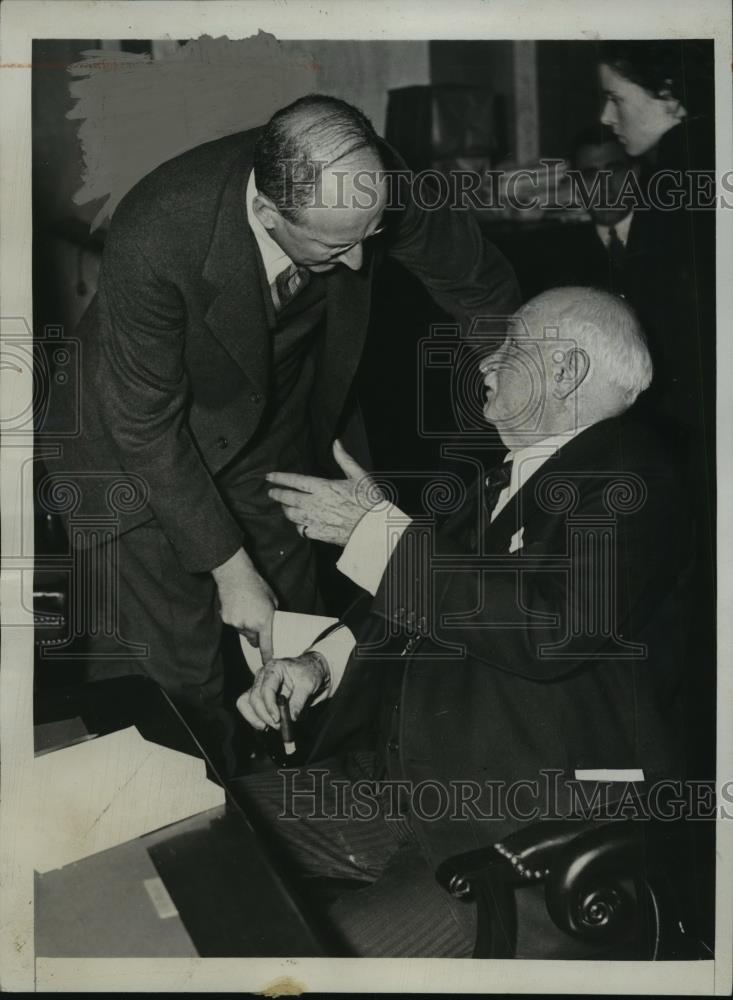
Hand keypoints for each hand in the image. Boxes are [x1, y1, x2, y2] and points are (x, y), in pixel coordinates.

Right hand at [211, 547, 277, 663]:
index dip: (267, 655)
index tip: (267, 662)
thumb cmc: (256, 584)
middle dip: (257, 636)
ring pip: (243, 632)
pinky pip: (234, 625)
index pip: (266, 645)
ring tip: (247, 609)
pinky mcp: (226, 619)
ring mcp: (236, 623)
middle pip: (254, 640)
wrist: (235, 575)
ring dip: (246, 626)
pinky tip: (238, 606)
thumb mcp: (272, 600)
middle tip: (258, 623)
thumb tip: (272, 624)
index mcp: (264, 621)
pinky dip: (236, 619)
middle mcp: (249, 625)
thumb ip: (272, 615)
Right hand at [236, 651, 329, 729]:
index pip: (266, 689)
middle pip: (254, 698)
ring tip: (269, 726)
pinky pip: (247, 707)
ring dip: (255, 718)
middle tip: (278, 726)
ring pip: (245, 703)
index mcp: (274, 668)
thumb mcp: (308, 685)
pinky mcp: (258, 696)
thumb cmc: (309, 672)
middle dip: (264, 715)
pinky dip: (254, 718)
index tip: (278, 719)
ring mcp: (258, 685)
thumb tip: (292, 718)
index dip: (270, 706)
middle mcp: (262, 676)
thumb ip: (299, 701)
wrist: (309, 670)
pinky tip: (265, 725)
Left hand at [266, 439, 383, 546]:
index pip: (294, 481)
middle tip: (271, 492)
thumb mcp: (359, 475)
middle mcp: (314, 503)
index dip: (280, 478)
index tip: (269, 477)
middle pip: (288, 498)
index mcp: (322, 487)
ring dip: (286, 510)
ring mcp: (315, 520)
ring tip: (284, 506)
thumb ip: (344, 459)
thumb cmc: (369, 500)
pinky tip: (299, 524)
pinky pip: (301, 530)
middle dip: (277, 494)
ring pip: (292, 515)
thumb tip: (336, 442)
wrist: (374, 527)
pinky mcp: (319, 534)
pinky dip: (298, 526)